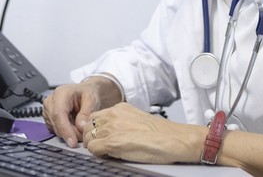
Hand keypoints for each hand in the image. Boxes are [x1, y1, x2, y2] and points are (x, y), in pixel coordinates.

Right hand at [43, 77, 120, 147]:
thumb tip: (81, 127)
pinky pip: (56, 131)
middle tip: (85, 133)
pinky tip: (74, 124)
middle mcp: (51, 101)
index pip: (59, 114)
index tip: (73, 142)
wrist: (85, 92)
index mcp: (61, 93)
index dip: (65, 130)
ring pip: (57, 130)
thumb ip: (86, 113)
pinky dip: (67, 132)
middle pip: (57, 125)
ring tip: (81, 124)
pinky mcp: (48, 119)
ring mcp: (48, 111)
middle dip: (72, 133)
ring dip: (70, 133)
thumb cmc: (88, 93)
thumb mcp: (92, 100)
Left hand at [83, 102, 205, 164]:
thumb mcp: (136, 119)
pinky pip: (93, 149)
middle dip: (91, 137)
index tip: (99, 136)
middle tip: (100, 146)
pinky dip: (97, 154)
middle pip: (88, 126)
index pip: (95, 116)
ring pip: (88, 137)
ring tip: (105, 151)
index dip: (95, 128)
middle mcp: (113, 115)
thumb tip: (111, 131)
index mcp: (119, 108)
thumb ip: (121, 121)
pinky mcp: (113, 142)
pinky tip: (109, 155)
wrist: (174, 139)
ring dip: (93, 145)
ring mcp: (112, 128)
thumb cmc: (161, 133)